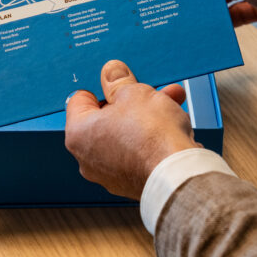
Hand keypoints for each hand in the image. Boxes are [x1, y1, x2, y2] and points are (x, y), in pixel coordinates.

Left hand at [65, 60, 198, 199]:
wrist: (178, 175)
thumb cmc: (152, 136)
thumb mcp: (134, 93)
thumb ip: (119, 81)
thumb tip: (112, 73)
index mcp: (78, 134)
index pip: (80, 100)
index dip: (102, 87)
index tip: (119, 81)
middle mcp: (87, 158)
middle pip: (106, 119)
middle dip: (130, 102)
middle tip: (147, 90)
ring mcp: (109, 174)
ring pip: (125, 135)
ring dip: (145, 118)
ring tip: (169, 102)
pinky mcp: (131, 183)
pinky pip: (137, 154)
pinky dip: (151, 140)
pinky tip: (172, 125)